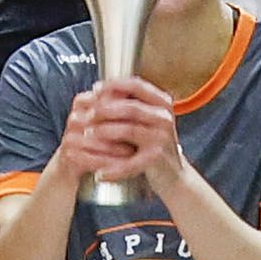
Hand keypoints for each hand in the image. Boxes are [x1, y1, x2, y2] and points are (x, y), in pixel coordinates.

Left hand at [63, 75, 180, 183]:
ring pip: (128, 130)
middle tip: (87, 114)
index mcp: (161, 104)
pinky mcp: (157, 158)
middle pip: (130, 107)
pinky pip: (130, 162)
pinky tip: (100, 173)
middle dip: (105, 109)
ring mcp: (162, 138)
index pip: (137, 85)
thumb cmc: (152, 145)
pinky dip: (113, 169)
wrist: (173, 174)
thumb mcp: (145, 119)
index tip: (95, 89)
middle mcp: (164, 118)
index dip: (114, 85)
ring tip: (87, 134)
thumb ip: (127, 104)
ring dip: (104, 131)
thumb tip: (97, 91)